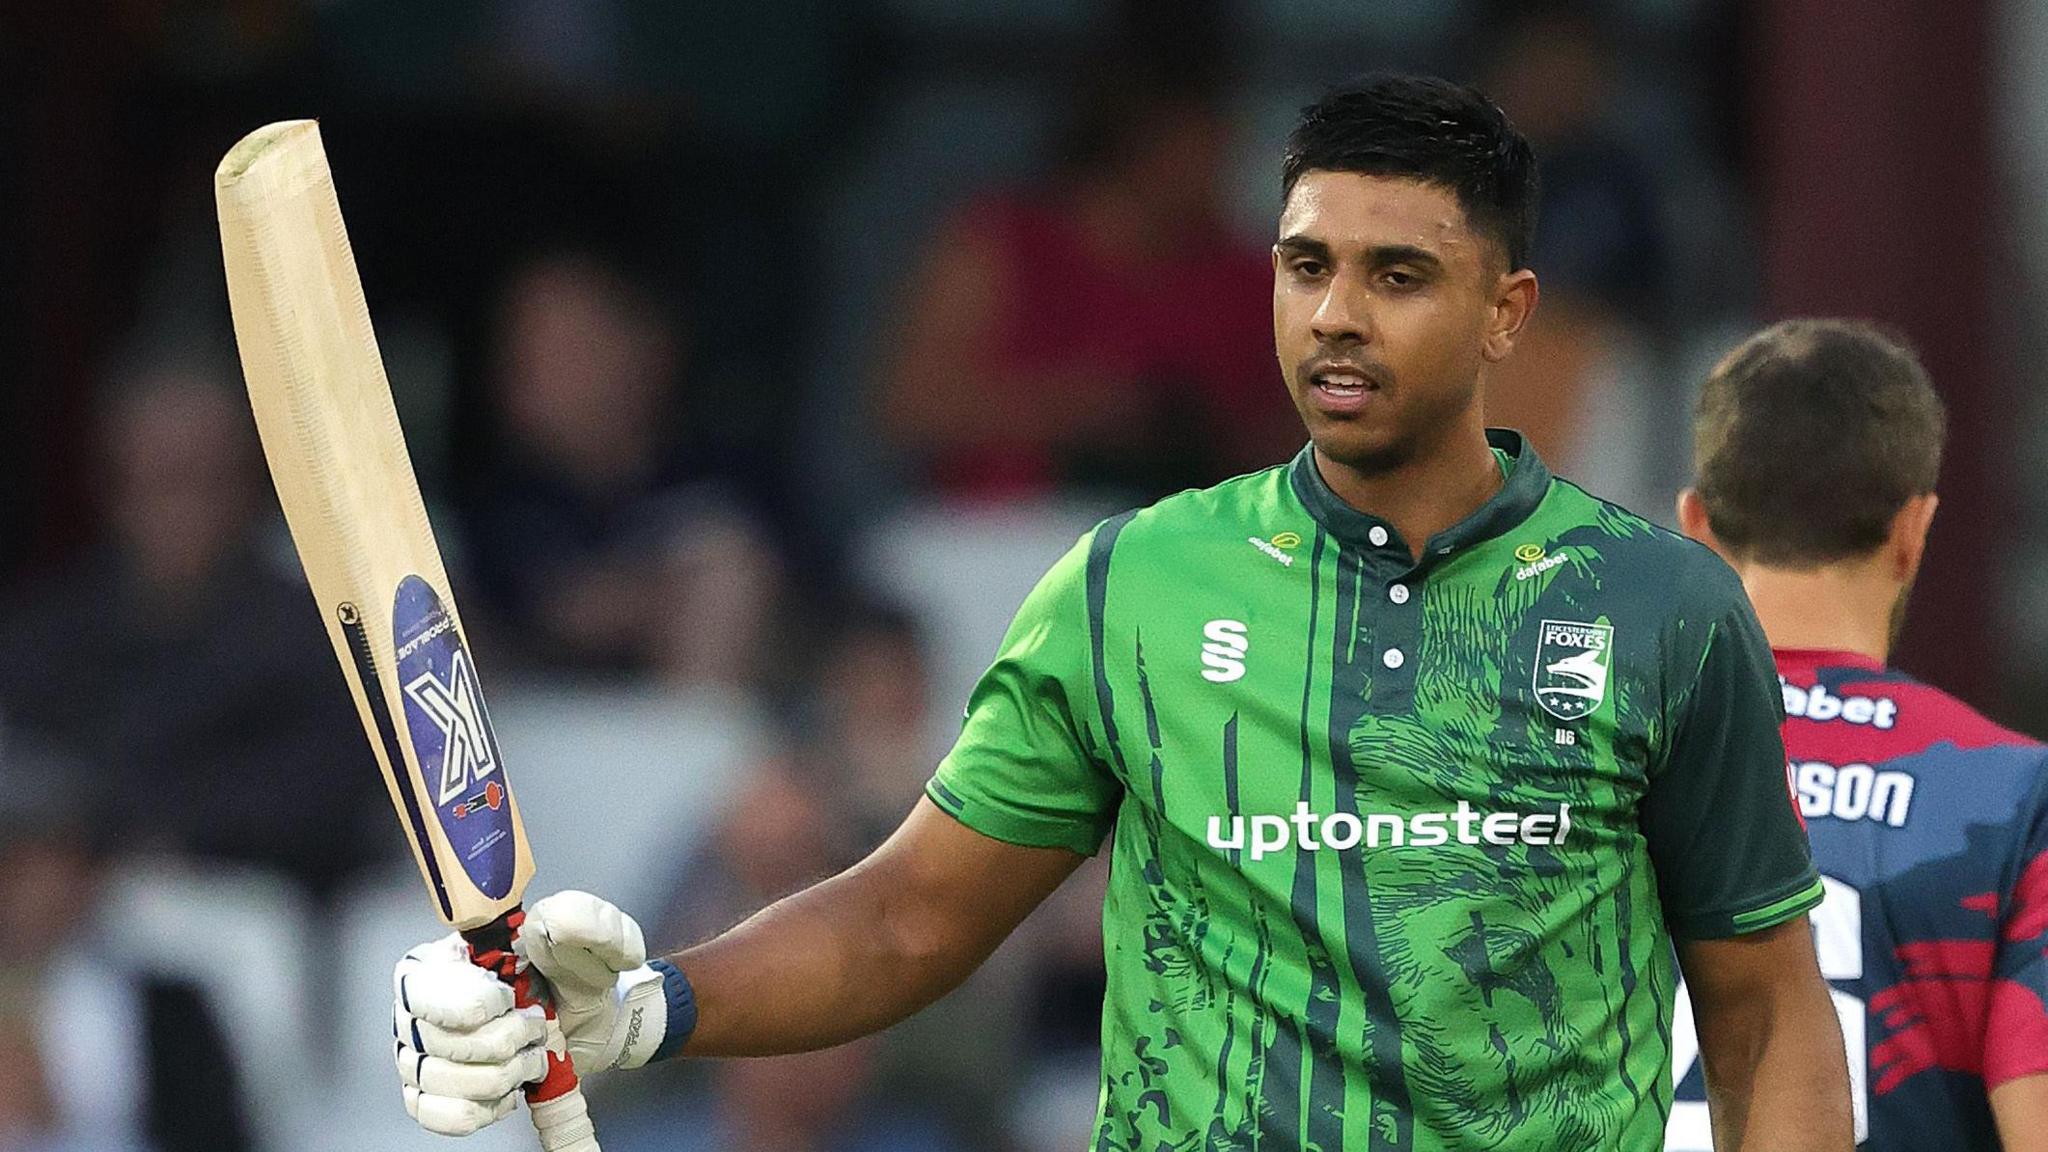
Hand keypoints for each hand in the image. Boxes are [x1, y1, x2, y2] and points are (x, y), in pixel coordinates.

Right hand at [392, 893, 671, 1135]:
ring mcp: (415, 1055)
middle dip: (506, 1040)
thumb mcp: (587, 937)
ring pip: (446, 1081)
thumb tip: (557, 920)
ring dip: (505, 1073)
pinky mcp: (429, 1095)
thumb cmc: (573, 975)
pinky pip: (446, 1114)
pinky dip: (488, 1105)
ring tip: (527, 1055)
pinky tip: (507, 1086)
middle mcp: (414, 1008)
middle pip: (440, 1042)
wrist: (587, 1022)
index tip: (510, 999)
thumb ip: (581, 918)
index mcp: (434, 961)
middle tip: (533, 1026)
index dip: (475, 1004)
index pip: (424, 991)